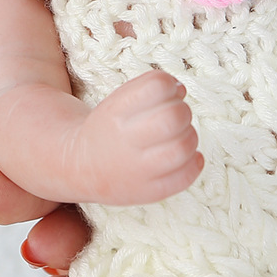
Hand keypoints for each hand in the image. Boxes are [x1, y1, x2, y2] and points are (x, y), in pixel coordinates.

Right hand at [71, 71, 202, 204]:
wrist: (83, 167)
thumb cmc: (110, 127)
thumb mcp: (118, 99)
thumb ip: (149, 86)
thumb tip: (181, 90)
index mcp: (114, 113)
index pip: (157, 86)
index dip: (169, 84)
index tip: (164, 93)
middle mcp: (124, 142)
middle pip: (173, 117)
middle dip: (182, 110)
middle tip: (174, 116)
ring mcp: (137, 171)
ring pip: (184, 147)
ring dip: (189, 136)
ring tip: (178, 136)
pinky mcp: (150, 192)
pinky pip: (186, 176)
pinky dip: (194, 162)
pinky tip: (183, 156)